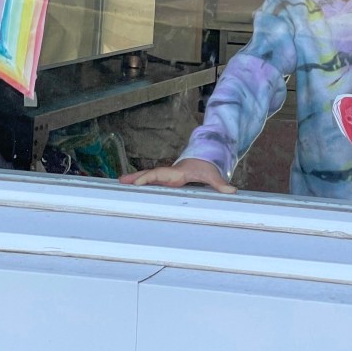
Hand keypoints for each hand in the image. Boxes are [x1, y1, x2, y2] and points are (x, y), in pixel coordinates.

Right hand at [119, 158, 235, 193]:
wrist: (205, 159)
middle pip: (149, 175)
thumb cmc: (207, 167)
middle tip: (121, 181)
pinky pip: (151, 182)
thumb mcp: (213, 175)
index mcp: (177, 173)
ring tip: (120, 183)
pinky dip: (140, 184)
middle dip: (136, 177)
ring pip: (148, 178)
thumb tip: (232, 191)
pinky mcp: (166, 180)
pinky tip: (130, 189)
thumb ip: (220, 183)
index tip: (138, 183)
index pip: (160, 174)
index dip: (149, 178)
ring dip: (134, 181)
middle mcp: (169, 174)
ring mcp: (166, 177)